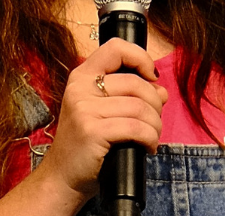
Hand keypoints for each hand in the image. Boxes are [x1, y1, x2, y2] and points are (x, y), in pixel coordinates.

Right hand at [34, 38, 168, 202]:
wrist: (63, 177)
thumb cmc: (87, 144)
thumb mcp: (103, 111)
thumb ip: (130, 95)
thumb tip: (162, 91)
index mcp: (81, 76)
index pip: (116, 48)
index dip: (141, 58)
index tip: (151, 76)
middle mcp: (80, 88)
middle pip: (136, 83)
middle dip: (155, 105)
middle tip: (153, 122)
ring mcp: (84, 110)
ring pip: (140, 107)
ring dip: (155, 126)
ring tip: (151, 137)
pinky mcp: (92, 132)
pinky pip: (137, 128)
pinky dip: (150, 139)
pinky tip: (147, 147)